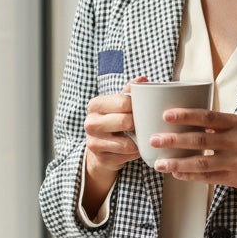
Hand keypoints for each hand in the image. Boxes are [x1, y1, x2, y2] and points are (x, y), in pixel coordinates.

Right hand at [80, 78, 143, 209]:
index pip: (123, 101)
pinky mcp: (101, 158)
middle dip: (139, 124)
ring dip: (139, 141)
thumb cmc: (115, 121)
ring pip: (127, 143)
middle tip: (146, 124)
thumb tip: (143, 79)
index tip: (145, 109)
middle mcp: (90, 123)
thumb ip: (130, 91)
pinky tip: (136, 147)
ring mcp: (93, 142)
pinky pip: (127, 155)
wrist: (101, 147)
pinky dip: (136, 152)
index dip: (138, 106)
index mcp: (95, 105)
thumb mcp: (119, 104)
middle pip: (125, 121)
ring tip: (142, 136)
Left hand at [151, 108, 236, 212]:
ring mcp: (236, 161)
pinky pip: (208, 178)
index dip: (185, 115)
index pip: (207, 116)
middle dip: (173, 140)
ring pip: (201, 162)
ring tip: (159, 164)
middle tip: (153, 139)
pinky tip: (178, 175)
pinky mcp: (236, 179)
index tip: (165, 114)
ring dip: (177, 164)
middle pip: (199, 140)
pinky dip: (191, 177)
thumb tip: (192, 123)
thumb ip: (220, 126)